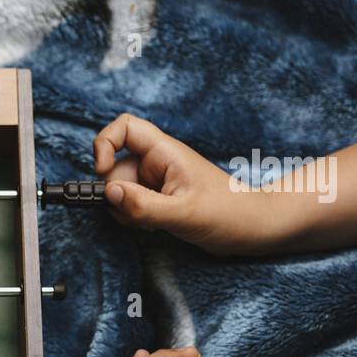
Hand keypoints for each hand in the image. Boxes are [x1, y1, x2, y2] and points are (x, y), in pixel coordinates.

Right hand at [94, 114, 285, 255]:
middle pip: (116, 167)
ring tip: (153, 222)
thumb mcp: (184, 214)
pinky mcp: (159, 198)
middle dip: (118, 193)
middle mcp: (158, 162)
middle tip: (136, 214)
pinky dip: (134, 217)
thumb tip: (109, 194)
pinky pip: (132, 203)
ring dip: (127, 209)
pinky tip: (155, 226)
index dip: (105, 144)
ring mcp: (157, 181)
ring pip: (121, 190)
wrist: (254, 228)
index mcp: (165, 152)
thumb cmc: (230, 214)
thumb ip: (143, 206)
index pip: (124, 128)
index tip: (101, 171)